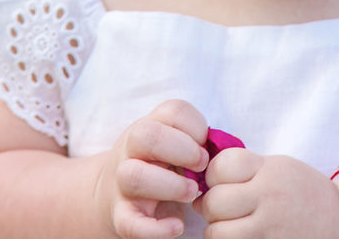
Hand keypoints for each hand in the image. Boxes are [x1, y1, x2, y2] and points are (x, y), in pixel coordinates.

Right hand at [94, 99, 209, 238]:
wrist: (115, 195)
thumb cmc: (159, 166)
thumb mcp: (173, 146)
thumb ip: (196, 144)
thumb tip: (222, 150)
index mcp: (150, 128)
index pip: (172, 111)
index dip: (195, 125)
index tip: (206, 144)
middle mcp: (131, 151)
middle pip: (145, 135)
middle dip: (182, 149)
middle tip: (202, 165)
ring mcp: (122, 183)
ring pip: (135, 176)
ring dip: (170, 185)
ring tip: (193, 193)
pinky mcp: (121, 216)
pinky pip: (131, 223)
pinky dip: (155, 228)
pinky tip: (176, 226)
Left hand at [194, 149, 338, 238]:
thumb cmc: (301, 192)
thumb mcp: (277, 168)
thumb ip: (244, 170)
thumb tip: (200, 186)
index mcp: (269, 171)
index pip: (222, 166)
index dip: (214, 175)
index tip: (222, 183)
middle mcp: (269, 198)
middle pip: (215, 202)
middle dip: (212, 208)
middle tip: (224, 211)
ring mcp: (270, 228)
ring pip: (217, 234)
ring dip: (218, 233)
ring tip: (232, 229)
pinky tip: (243, 238)